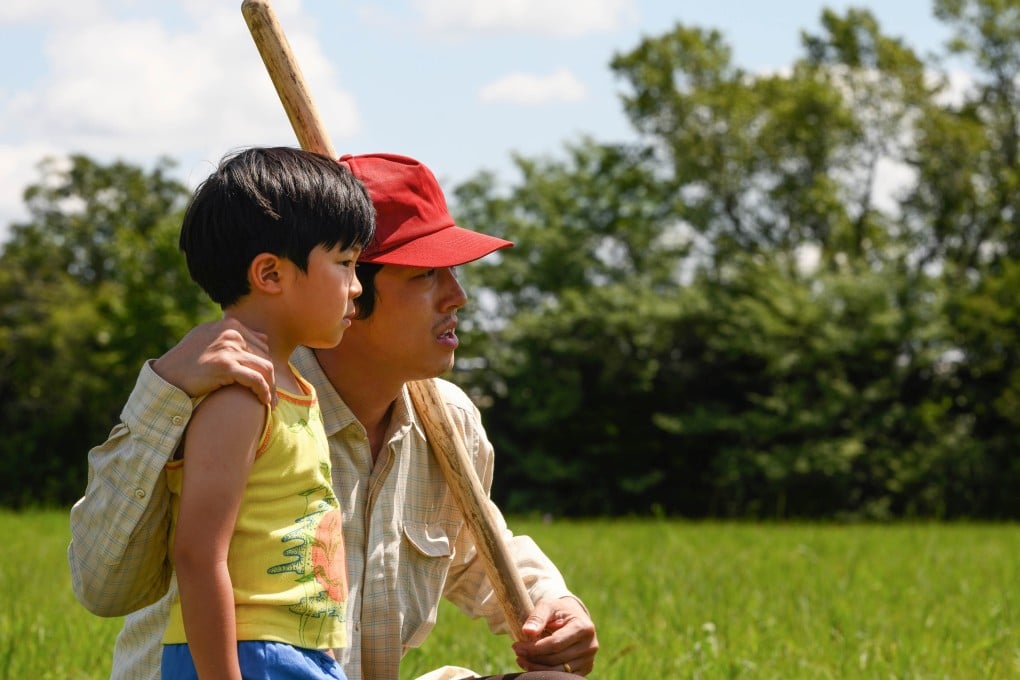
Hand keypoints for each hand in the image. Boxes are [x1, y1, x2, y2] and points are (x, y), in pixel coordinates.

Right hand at [151, 319, 275, 405]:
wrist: (166, 376)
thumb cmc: (187, 362)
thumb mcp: (209, 340)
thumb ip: (232, 337)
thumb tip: (263, 338)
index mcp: (229, 325)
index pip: (261, 345)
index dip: (267, 365)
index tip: (269, 381)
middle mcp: (231, 333)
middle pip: (266, 356)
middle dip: (272, 378)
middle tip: (273, 396)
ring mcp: (228, 348)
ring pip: (265, 368)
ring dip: (271, 387)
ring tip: (270, 402)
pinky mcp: (225, 366)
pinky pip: (256, 380)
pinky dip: (264, 392)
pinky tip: (264, 402)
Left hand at [511, 596, 597, 675]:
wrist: (573, 617)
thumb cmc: (558, 611)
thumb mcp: (548, 606)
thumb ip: (538, 617)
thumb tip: (527, 631)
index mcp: (584, 628)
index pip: (555, 644)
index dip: (534, 648)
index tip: (517, 646)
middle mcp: (590, 646)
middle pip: (556, 659)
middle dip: (533, 658)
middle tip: (517, 653)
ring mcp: (589, 660)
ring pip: (559, 671)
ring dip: (537, 668)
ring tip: (522, 660)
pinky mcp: (585, 669)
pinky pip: (563, 677)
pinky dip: (546, 673)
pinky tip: (532, 665)